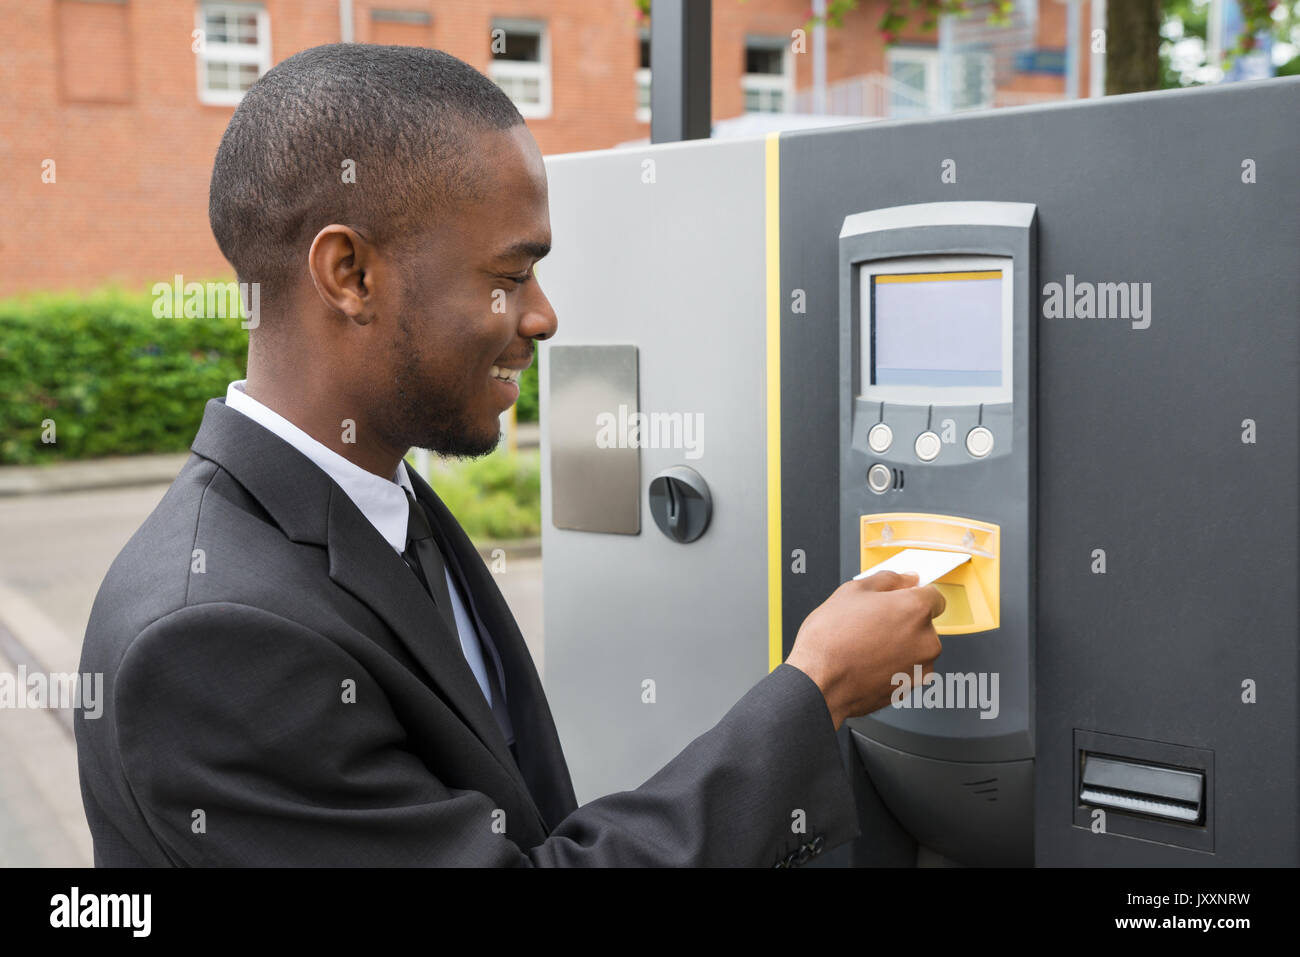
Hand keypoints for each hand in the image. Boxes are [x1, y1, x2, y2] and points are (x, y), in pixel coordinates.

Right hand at [785, 571, 944, 730]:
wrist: (818, 683)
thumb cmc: (829, 641)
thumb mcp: (852, 591)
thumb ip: (887, 579)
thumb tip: (904, 578)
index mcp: (915, 609)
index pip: (934, 595)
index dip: (914, 594)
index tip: (901, 598)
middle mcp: (926, 639)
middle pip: (924, 623)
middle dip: (903, 621)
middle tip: (872, 623)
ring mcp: (920, 667)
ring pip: (916, 648)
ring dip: (899, 645)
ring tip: (866, 645)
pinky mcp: (910, 687)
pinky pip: (907, 669)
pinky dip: (894, 665)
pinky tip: (868, 662)